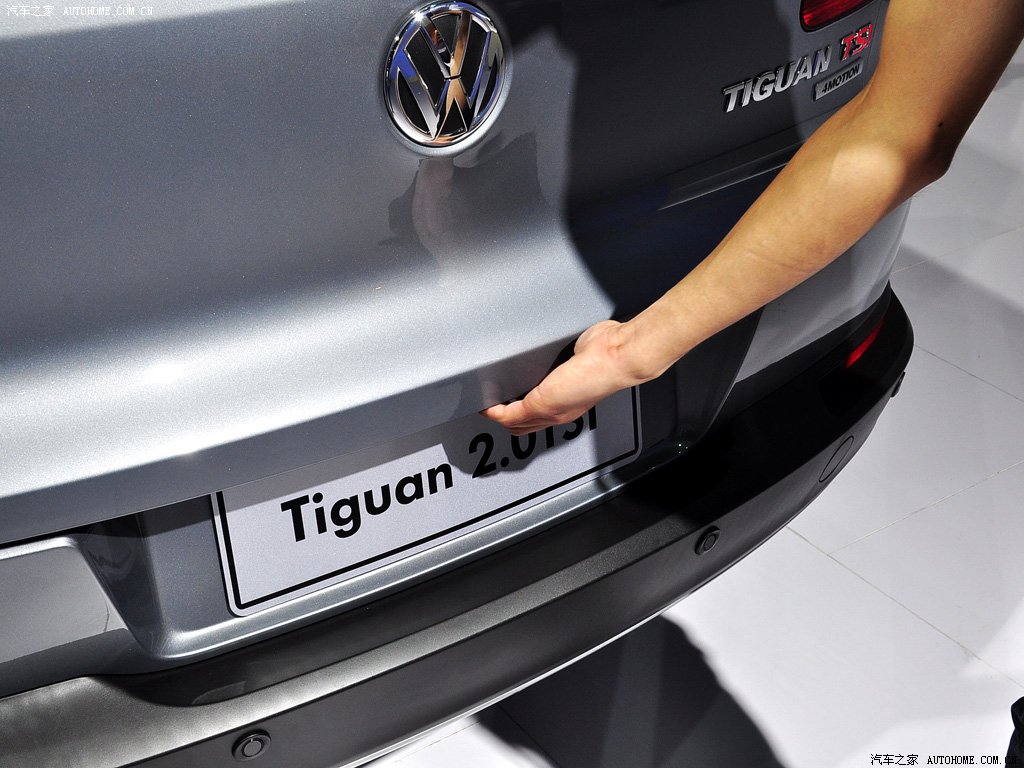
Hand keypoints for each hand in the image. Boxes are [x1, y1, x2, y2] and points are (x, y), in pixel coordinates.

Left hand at [483, 320, 641, 434]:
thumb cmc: (590, 380)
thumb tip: (497, 416)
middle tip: (488, 401)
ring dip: (518, 391)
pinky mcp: (568, 359)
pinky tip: (527, 364)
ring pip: (534, 390)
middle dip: (504, 410)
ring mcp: (564, 381)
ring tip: (503, 386)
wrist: (613, 353)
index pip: (517, 423)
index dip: (496, 416)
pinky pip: (544, 367)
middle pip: (524, 412)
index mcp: (552, 415)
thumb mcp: (544, 402)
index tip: (482, 407)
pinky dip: (531, 369)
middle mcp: (558, 401)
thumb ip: (518, 412)